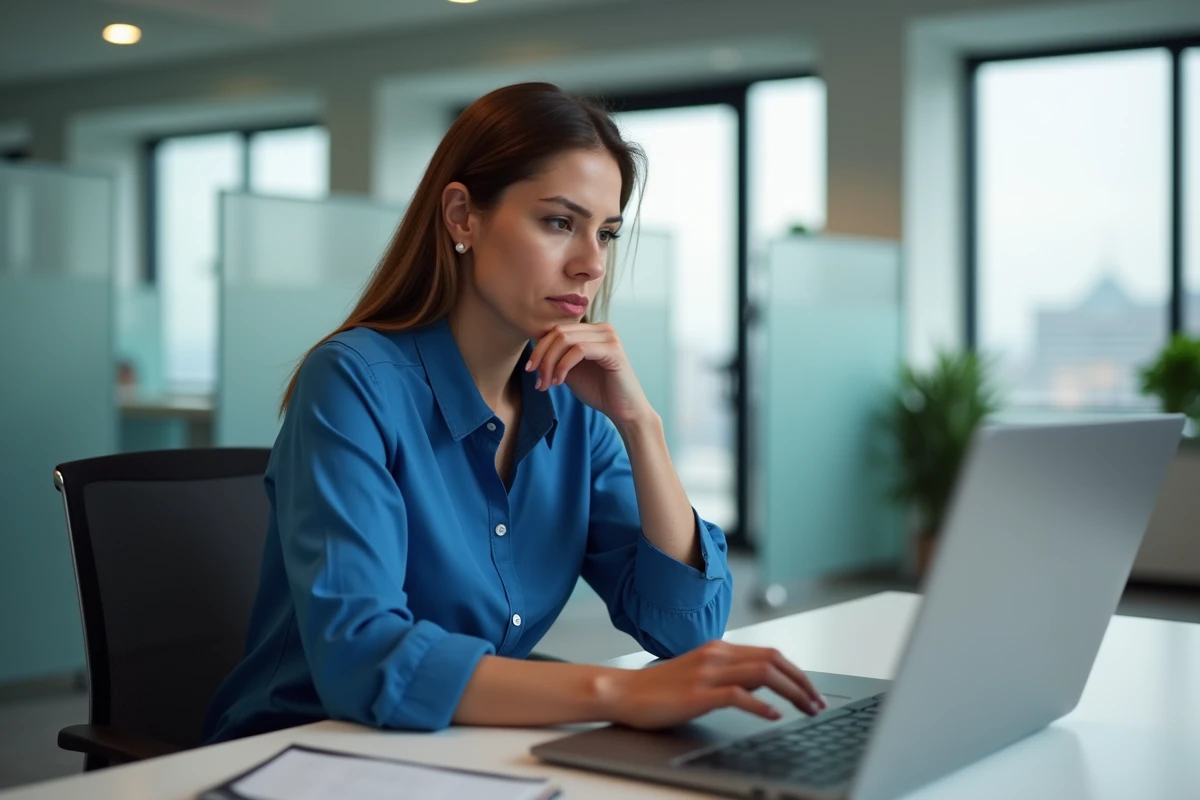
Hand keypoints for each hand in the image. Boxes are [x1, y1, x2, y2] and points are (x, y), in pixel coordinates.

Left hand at [525, 322, 652, 427]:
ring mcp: (608, 337)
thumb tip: (534, 349)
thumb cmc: (599, 391)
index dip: (539, 348)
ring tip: (547, 384)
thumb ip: (557, 357)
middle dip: (542, 357)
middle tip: (537, 380)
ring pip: (566, 340)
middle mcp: (601, 328)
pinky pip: (579, 350)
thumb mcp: (570, 371)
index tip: (530, 369)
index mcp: (591, 330)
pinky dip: (563, 365)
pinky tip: (559, 381)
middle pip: (559, 332)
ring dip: (550, 363)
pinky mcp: (613, 349)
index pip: (557, 329)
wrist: (623, 410)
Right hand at [601, 640, 825, 729]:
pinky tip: (773, 718)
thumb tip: (762, 685)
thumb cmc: (659, 688)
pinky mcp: (697, 694)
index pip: (770, 653)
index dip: (797, 672)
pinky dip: (761, 706)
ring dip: (792, 692)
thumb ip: (728, 673)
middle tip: (818, 703)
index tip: (812, 692)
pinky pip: (738, 695)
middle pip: (774, 660)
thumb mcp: (699, 674)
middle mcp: (717, 655)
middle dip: (802, 682)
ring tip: (807, 710)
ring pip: (763, 674)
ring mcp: (708, 673)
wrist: (623, 693)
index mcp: (719, 649)